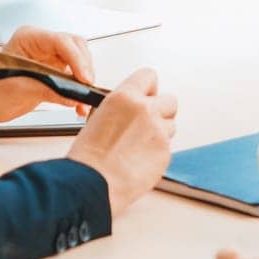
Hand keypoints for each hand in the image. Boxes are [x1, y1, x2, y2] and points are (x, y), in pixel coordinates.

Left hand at [0, 26, 94, 122]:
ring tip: (83, 100)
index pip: (62, 42)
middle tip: (86, 88)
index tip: (84, 78)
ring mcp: (49, 58)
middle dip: (84, 69)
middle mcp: (42, 45)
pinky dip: (79, 91)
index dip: (77, 60)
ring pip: (80, 63)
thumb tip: (75, 96)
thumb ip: (49, 89)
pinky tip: (78, 104)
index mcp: (29, 38)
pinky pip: (74, 78)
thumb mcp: (19, 89)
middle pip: (76, 48)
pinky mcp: (54, 73)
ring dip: (84, 82)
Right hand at [65, 68, 175, 215]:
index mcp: (125, 97)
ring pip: (170, 125)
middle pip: (169, 100)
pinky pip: (167, 147)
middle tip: (146, 123)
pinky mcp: (165, 152)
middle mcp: (146, 110)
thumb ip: (122, 107)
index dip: (148, 87)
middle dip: (160, 110)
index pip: (149, 76)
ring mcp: (159, 131)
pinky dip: (156, 152)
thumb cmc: (88, 155)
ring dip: (159, 133)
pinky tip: (138, 160)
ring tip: (137, 147)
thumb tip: (131, 107)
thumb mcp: (99, 117)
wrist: (92, 183)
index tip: (147, 95)